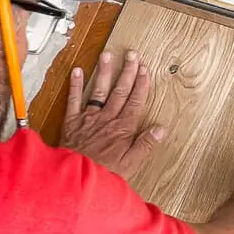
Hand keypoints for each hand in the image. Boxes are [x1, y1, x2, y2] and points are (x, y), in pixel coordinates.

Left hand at [60, 50, 164, 179]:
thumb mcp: (131, 164)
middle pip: (120, 91)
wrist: (76, 179)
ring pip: (99, 90)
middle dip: (127, 72)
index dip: (141, 84)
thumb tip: (161, 129)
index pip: (135, 101)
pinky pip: (74, 100)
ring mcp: (89, 118)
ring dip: (104, 72)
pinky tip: (77, 70)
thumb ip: (145, 145)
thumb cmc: (105, 173)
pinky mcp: (72, 122)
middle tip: (132, 55)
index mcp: (123, 128)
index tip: (144, 69)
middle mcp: (107, 118)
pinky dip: (75, 85)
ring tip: (108, 55)